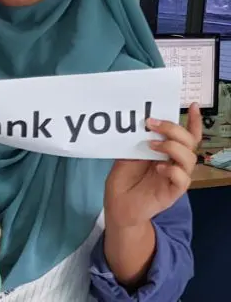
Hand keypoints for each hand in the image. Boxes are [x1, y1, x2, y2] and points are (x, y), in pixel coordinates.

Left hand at [104, 103, 201, 228]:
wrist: (118, 205)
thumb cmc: (123, 179)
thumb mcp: (126, 155)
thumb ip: (135, 142)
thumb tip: (137, 123)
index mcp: (165, 152)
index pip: (185, 135)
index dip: (192, 122)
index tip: (193, 106)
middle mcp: (174, 162)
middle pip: (188, 142)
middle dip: (173, 129)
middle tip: (151, 124)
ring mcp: (175, 177)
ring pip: (189, 158)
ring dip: (172, 147)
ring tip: (151, 145)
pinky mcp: (173, 192)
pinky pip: (183, 179)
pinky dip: (172, 170)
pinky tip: (159, 168)